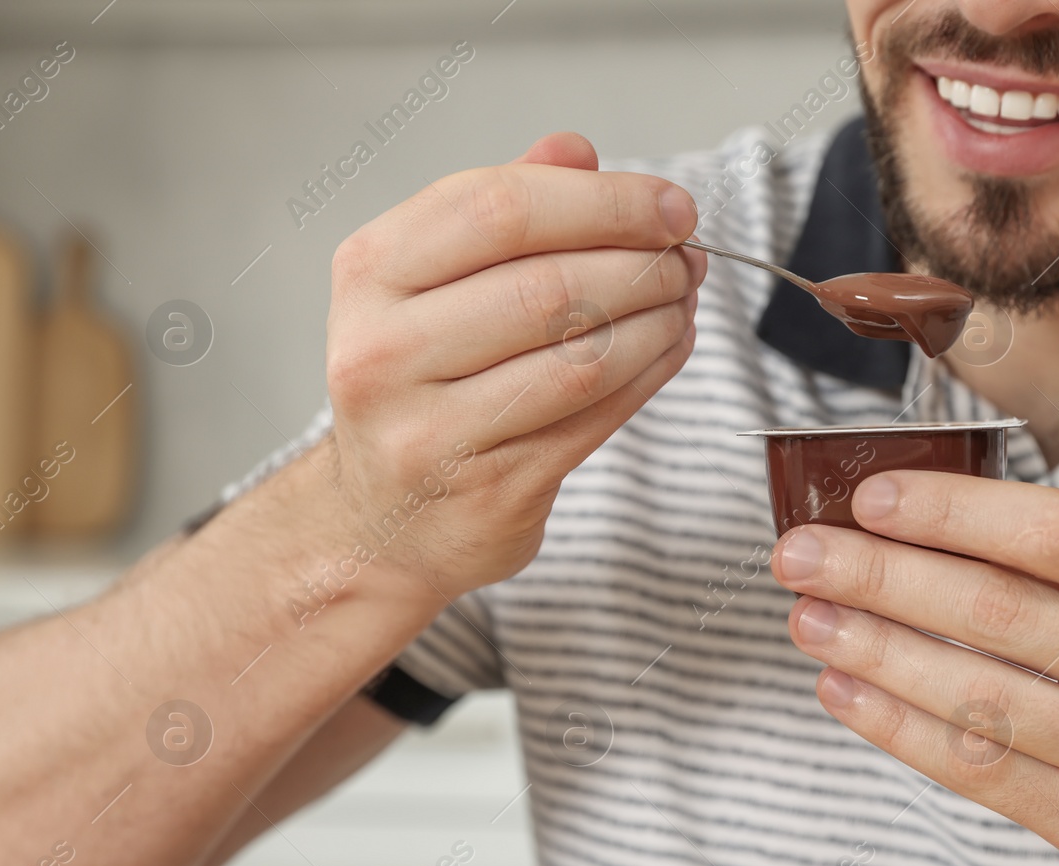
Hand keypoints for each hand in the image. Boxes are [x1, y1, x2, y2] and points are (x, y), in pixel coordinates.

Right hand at [322, 132, 704, 600]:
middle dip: (643, 263)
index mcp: (370, 274)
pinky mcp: (491, 489)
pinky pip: (596, 417)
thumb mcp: (429, 283)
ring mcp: (434, 430)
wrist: (381, 520)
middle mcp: (385, 351)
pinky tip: (671, 346)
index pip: (498, 207)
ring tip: (684, 300)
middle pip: (548, 284)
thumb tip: (578, 151)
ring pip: (581, 356)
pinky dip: (651, 374)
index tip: (670, 205)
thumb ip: (499, 212)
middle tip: (687, 259)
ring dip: (658, 319)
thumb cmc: (419, 383)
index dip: (603, 200)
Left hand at [770, 470, 1058, 865]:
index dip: (950, 511)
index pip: (1052, 531)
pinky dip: (896, 726)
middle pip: (997, 610)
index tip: (867, 498)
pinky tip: (843, 690)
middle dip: (879, 575)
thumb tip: (928, 521)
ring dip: (872, 650)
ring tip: (804, 616)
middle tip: (798, 553)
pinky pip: (976, 769)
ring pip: (975, 693)